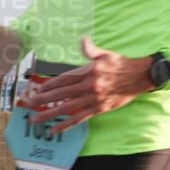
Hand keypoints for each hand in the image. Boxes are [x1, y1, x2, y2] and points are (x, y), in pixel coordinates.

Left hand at [24, 37, 153, 133]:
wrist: (141, 77)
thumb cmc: (123, 65)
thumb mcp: (107, 54)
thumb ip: (91, 49)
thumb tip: (83, 40)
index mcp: (89, 72)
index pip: (64, 79)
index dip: (50, 84)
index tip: (38, 88)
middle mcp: (89, 87)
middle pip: (61, 94)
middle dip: (43, 99)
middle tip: (28, 103)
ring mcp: (93, 99)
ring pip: (67, 108)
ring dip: (49, 114)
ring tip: (35, 119)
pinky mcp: (99, 109)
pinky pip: (79, 118)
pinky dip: (66, 125)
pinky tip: (54, 129)